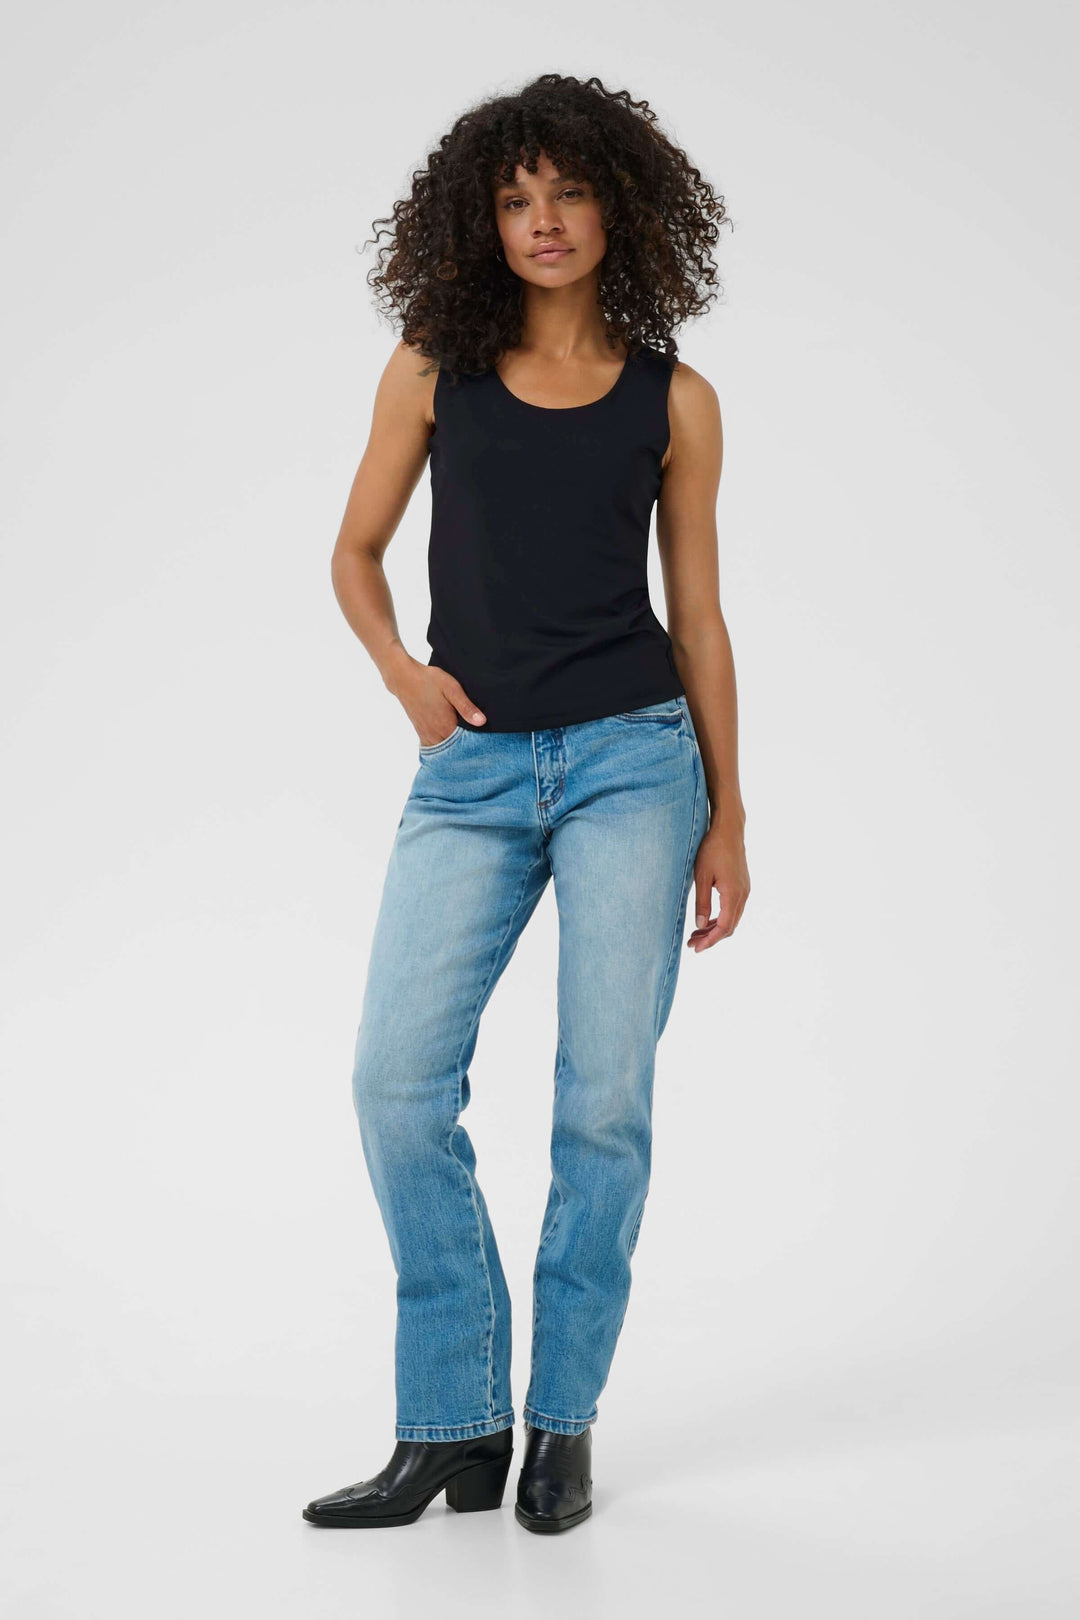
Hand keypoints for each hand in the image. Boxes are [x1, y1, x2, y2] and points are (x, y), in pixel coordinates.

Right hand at [387, 655, 485, 746]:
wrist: (404, 678)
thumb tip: (482, 722)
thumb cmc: (429, 680)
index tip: (485, 743)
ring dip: (454, 748)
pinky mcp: (421, 732)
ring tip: (465, 740)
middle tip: (478, 743)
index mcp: (445, 726)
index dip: (476, 745)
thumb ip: (466, 707)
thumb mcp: (452, 689)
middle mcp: (435, 734)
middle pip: (454, 750)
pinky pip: (434, 746)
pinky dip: (443, 746)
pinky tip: (450, 738)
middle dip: (466, 748)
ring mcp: (426, 735)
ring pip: (444, 750)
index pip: (465, 745)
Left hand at [687, 820, 749, 950]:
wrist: (728, 829)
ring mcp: (744, 889)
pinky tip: (708, 919)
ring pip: (732, 918)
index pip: (724, 927)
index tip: (696, 948)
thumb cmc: (712, 848)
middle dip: (711, 938)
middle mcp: (743, 894)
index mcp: (733, 894)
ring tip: (697, 934)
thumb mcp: (701, 876)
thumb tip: (700, 925)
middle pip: (730, 927)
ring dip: (716, 929)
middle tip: (692, 944)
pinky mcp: (742, 885)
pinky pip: (734, 909)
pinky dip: (721, 918)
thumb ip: (701, 902)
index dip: (710, 941)